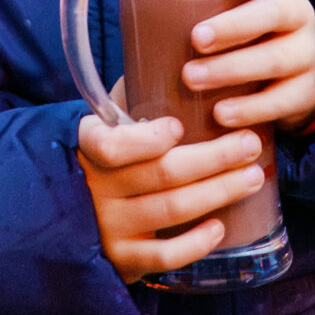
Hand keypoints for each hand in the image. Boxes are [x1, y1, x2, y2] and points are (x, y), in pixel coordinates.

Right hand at [78, 114, 267, 283]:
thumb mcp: (105, 121)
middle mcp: (96, 189)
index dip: (148, 140)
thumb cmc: (101, 154)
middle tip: (249, 145)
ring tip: (252, 177)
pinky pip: (163, 256)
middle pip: (162, 174)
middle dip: (215, 158)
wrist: (63, 209)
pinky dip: (195, 243)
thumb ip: (131, 98)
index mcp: (88, 146)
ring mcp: (109, 227)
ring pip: (171, 209)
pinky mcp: (123, 258)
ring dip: (218, 191)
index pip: (112, 146)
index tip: (179, 126)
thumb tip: (175, 56)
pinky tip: (220, 226)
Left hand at [186, 0, 314, 138]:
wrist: (291, 78)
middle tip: (195, 39)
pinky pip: (282, 100)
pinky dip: (249, 108)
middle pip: (277, 11)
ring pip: (278, 57)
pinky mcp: (306, 92)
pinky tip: (220, 114)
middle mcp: (298, 14)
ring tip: (192, 78)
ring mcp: (306, 54)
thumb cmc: (245, 33)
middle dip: (234, 26)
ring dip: (232, 68)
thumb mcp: (232, 8)